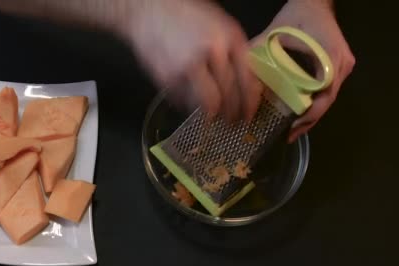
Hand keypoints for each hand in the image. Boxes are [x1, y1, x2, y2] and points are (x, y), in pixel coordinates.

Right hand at [120, 0, 262, 120]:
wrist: (148, 10)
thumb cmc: (184, 15)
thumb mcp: (219, 25)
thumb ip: (232, 51)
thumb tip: (244, 81)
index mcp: (230, 37)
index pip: (247, 78)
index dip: (250, 102)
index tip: (249, 114)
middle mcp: (212, 51)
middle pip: (229, 96)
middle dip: (231, 114)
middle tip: (231, 122)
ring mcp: (189, 66)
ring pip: (207, 104)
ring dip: (211, 114)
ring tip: (212, 116)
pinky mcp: (168, 77)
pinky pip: (184, 101)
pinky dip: (189, 105)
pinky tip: (190, 101)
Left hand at [251, 0, 355, 142]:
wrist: (314, 2)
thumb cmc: (295, 17)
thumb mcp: (274, 34)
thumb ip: (257, 53)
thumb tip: (238, 74)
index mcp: (329, 57)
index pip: (324, 94)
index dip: (310, 113)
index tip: (293, 125)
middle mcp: (341, 65)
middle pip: (327, 100)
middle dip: (309, 120)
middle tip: (289, 135)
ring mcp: (343, 67)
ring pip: (328, 98)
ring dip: (312, 114)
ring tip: (293, 130)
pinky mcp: (339, 68)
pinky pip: (328, 91)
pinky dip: (314, 104)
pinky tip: (300, 115)